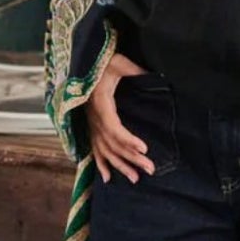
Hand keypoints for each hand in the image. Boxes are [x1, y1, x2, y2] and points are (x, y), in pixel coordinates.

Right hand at [85, 49, 155, 183]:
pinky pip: (93, 149)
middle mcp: (93, 119)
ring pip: (104, 150)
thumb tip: (155, 76)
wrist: (83, 62)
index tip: (144, 149)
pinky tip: (107, 178)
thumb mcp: (119, 62)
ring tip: (136, 179)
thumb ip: (135, 70)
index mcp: (100, 104)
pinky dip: (100, 164)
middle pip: (113, 144)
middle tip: (150, 169)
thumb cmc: (103, 61)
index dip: (128, 140)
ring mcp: (90, 125)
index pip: (114, 128)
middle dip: (131, 158)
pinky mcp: (90, 127)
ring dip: (120, 166)